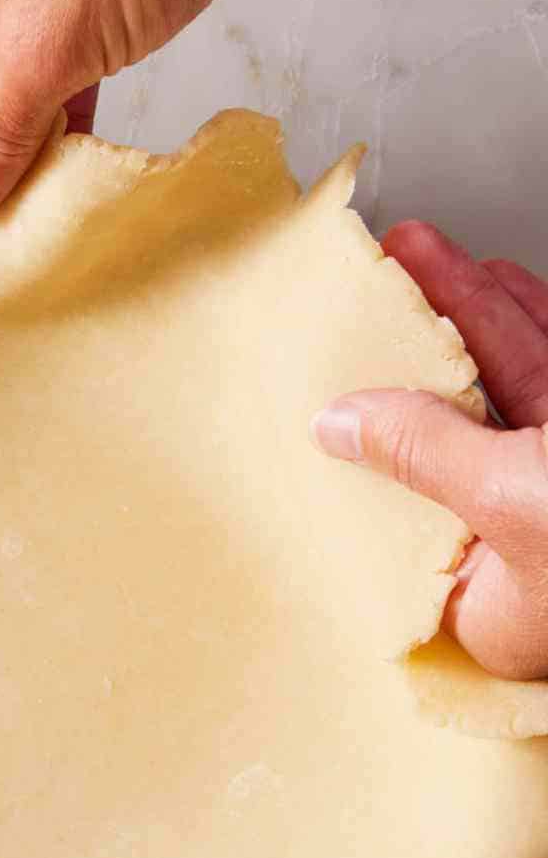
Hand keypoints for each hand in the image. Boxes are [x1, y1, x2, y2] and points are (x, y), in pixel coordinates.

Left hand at [312, 224, 547, 680]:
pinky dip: (533, 325)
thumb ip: (425, 458)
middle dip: (418, 348)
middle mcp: (534, 548)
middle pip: (454, 436)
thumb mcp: (515, 497)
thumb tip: (338, 427)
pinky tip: (500, 282)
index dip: (368, 443)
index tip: (329, 376)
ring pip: (514, 392)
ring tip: (422, 256)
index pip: (405, 516)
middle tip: (375, 282)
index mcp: (499, 602)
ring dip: (474, 318)